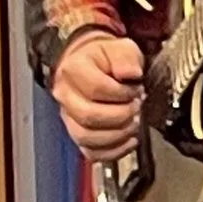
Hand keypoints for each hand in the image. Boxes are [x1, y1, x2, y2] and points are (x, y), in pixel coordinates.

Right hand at [53, 32, 145, 159]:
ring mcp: (69, 117)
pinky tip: (129, 140)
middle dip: (121, 115)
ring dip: (118, 134)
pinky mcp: (78, 134)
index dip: (122, 93)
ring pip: (87, 138)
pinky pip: (91, 152)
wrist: (95, 66)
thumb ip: (126, 58)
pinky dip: (113, 151)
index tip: (136, 89)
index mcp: (73, 70)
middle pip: (89, 116)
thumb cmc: (107, 59)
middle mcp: (65, 95)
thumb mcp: (120, 48)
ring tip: (133, 122)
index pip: (96, 89)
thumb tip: (132, 73)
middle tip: (136, 107)